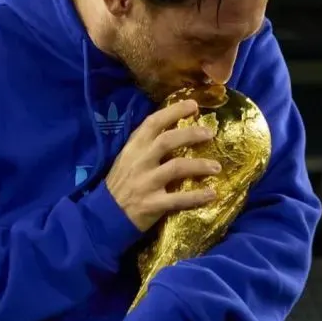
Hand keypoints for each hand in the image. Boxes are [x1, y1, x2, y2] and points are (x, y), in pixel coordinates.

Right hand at [104, 98, 220, 232]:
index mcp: (134, 148)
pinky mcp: (152, 204)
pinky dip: (197, 196)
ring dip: (200, 165)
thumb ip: (145, 145)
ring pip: (177, 167)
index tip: (194, 105)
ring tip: (217, 167)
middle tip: (210, 133)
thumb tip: (173, 128)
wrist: (105, 215)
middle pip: (168, 141)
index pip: (153, 122)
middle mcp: (140, 162)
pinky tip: (212, 194)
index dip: (174, 111)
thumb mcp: (127, 158)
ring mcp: (146, 183)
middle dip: (191, 134)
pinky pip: (178, 199)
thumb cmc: (121, 184)